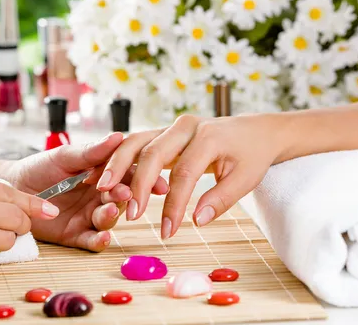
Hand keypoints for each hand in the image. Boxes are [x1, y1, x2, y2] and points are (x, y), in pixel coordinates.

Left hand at [5, 133, 168, 251]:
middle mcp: (100, 196)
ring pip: (109, 218)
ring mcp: (89, 216)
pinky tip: (104, 237)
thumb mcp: (65, 157)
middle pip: (121, 198)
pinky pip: (92, 240)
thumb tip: (118, 136)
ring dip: (112, 215)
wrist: (12, 188)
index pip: (127, 175)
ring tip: (110, 210)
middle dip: (126, 197)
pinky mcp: (76, 235)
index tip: (156, 182)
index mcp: (102, 174)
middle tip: (125, 194)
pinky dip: (100, 240)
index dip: (142, 179)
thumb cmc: (38, 168)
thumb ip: (91, 152)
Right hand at [97, 114, 283, 238]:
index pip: (184, 172)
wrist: (254, 131)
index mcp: (209, 137)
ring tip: (103, 187)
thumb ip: (221, 199)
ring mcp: (172, 127)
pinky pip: (138, 143)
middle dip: (138, 184)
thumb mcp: (247, 179)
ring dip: (119, 164)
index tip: (167, 231)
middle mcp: (185, 127)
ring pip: (137, 141)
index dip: (173, 203)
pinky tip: (108, 175)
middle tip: (131, 213)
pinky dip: (121, 158)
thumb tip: (196, 220)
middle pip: (152, 152)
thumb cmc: (251, 155)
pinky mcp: (164, 133)